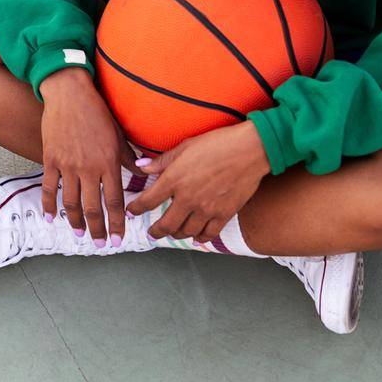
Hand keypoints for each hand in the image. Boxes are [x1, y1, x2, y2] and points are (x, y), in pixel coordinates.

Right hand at [39, 68, 135, 245]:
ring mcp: (67, 165)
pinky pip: (49, 188)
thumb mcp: (118, 135)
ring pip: (71, 202)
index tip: (118, 239)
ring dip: (76, 222)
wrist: (69, 94)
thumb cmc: (97, 112)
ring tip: (80, 234)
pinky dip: (49, 205)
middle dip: (98, 230)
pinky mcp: (50, 159)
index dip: (117, 223)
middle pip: (92, 208)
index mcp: (108, 163)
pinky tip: (51, 218)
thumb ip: (130, 158)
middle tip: (101, 245)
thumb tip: (144, 174)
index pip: (115, 201)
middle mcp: (88, 168)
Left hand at [126, 121, 269, 242]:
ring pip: (186, 231)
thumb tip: (140, 166)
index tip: (132, 212)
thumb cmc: (217, 143)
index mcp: (174, 180)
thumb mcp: (184, 147)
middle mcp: (188, 198)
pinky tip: (196, 238)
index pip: (148, 200)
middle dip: (155, 231)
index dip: (136, 208)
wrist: (250, 150)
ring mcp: (206, 209)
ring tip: (172, 233)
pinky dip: (200, 238)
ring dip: (176, 234)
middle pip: (166, 224)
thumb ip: (161, 161)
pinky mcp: (224, 214)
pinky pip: (208, 234)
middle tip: (151, 233)